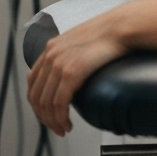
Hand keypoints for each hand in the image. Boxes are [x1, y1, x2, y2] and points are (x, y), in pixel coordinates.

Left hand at [27, 16, 128, 136]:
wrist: (123, 25)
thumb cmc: (113, 32)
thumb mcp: (84, 40)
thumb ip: (73, 53)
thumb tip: (78, 67)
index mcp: (51, 48)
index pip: (33, 82)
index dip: (37, 102)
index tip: (47, 113)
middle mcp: (50, 56)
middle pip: (36, 96)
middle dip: (44, 117)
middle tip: (55, 127)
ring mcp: (59, 64)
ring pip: (46, 103)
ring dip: (52, 121)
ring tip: (63, 129)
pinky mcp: (71, 72)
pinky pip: (59, 103)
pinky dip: (61, 118)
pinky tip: (67, 125)